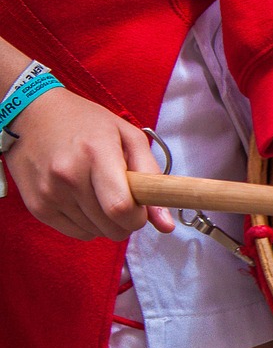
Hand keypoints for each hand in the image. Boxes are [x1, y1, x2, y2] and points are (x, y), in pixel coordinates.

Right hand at [5, 89, 174, 240]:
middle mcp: (68, 175)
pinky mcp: (37, 206)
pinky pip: (76, 233)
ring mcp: (49, 193)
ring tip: (100, 193)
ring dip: (107, 222)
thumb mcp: (128, 136)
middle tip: (124, 199)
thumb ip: (152, 178)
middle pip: (111, 226)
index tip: (141, 208)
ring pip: (96, 233)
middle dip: (127, 221)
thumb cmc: (87, 123)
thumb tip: (167, 224)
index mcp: (96, 153)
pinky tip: (84, 200)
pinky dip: (88, 224)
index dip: (139, 217)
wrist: (31, 114)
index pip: (121, 207)